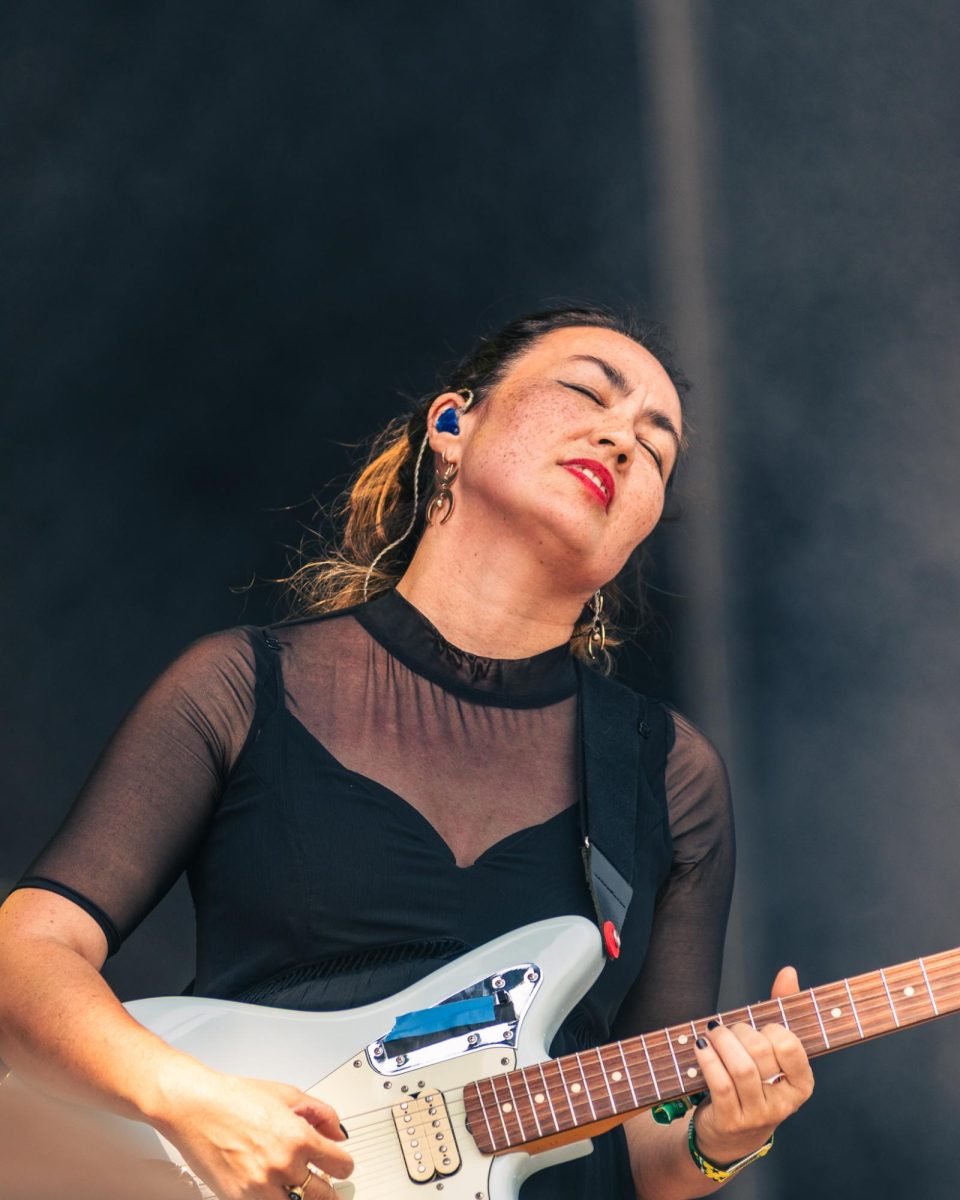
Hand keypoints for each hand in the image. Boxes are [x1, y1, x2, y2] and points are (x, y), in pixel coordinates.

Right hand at [153, 1070, 353, 1199]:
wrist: (195, 1108)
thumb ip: (320, 1114)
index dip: (345, 1166)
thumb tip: (338, 1134)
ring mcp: (260, 1186)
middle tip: (328, 1189)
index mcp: (298, 1137)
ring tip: (302, 1192)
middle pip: (323, 1195)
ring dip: (302, 1199)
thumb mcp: (287, 1094)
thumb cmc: (235, 1098)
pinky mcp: (240, 1198)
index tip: (343, 1166)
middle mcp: (282, 1165)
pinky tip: (276, 1193)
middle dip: (329, 1192)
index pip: (339, 1165)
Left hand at [690, 966, 814, 1165]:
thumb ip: (781, 1011)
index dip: (770, 1028)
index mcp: (802, 1085)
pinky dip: (707, 1059)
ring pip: (741, 1068)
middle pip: (761, 1052)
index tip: (758, 1026)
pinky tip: (700, 1046)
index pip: (790, 1045)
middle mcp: (784, 1104)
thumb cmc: (754, 1082)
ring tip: (712, 1033)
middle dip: (739, 1031)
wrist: (730, 1135)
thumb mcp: (771, 1052)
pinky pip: (720, 1084)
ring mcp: (758, 1116)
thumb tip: (788, 972)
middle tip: (728, 1029)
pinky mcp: (731, 1121)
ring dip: (721, 1041)